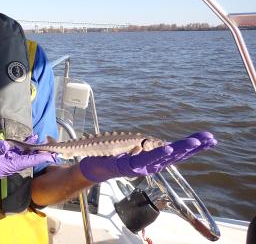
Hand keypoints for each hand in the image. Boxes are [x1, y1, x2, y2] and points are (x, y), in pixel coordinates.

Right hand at [0, 138, 57, 178]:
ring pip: (21, 155)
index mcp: (3, 167)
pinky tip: (29, 139)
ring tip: (44, 141)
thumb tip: (6, 146)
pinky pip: (14, 151)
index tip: (51, 155)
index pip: (24, 162)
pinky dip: (23, 145)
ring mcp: (2, 161)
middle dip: (39, 154)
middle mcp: (5, 166)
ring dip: (32, 149)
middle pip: (26, 160)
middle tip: (54, 148)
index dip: (38, 158)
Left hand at [79, 132, 216, 182]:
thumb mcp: (136, 148)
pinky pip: (145, 158)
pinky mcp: (129, 165)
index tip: (209, 138)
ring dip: (178, 149)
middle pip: (175, 154)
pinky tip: (168, 148)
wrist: (94, 165)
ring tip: (194, 141)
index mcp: (154, 159)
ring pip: (163, 156)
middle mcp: (151, 164)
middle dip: (192, 147)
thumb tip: (168, 144)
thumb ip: (151, 148)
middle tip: (209, 139)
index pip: (178, 152)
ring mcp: (141, 165)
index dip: (194, 146)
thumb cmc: (115, 155)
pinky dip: (157, 153)